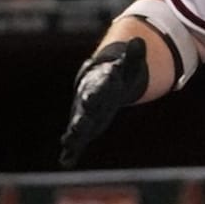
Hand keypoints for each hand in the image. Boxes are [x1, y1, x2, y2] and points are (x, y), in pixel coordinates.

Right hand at [59, 37, 148, 168]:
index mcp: (100, 85)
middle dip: (82, 118)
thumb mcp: (128, 66)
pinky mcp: (84, 130)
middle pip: (86, 111)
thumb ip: (134, 56)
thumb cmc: (116, 76)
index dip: (95, 93)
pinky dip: (70, 152)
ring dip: (73, 136)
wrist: (97, 85)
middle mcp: (88, 101)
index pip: (98, 88)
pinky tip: (65, 162)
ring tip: (67, 144)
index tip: (91, 98)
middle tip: (78, 126)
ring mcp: (84, 116)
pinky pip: (76, 142)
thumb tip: (139, 41)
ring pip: (78, 127)